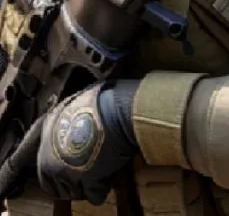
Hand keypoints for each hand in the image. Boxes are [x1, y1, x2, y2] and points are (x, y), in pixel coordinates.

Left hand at [37, 80, 139, 203]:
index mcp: (47, 132)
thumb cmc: (104, 99)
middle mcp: (49, 154)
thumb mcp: (78, 100)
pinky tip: (110, 171)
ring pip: (75, 193)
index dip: (59, 170)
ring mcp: (65, 170)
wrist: (118, 109)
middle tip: (89, 172)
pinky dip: (104, 187)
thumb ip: (71, 115)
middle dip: (72, 182)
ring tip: (101, 168)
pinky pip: (94, 196)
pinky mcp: (84, 181)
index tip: (71, 169)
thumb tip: (79, 118)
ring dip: (88, 185)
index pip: (44, 165)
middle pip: (56, 185)